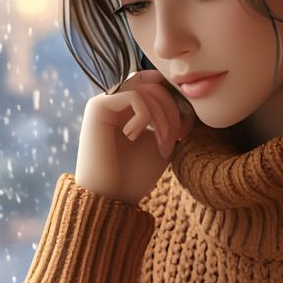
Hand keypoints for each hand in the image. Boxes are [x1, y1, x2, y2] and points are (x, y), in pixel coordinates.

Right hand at [74, 70, 195, 205]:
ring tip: (161, 145)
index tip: (185, 130)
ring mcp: (104, 101)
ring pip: (147, 89)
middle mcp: (114, 101)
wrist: (109, 199)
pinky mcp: (97, 106)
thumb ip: (170, 117)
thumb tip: (184, 93)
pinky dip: (145, 117)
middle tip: (176, 139)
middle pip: (156, 84)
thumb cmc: (135, 176)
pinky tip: (132, 136)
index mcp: (127, 109)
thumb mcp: (162, 143)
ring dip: (163, 118)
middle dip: (173, 111)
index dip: (176, 101)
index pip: (156, 84)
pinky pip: (134, 96)